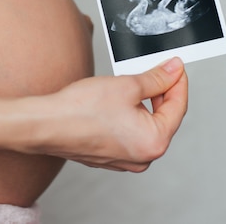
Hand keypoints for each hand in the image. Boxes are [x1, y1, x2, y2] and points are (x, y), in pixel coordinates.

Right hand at [38, 57, 187, 171]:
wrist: (47, 125)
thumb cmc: (80, 111)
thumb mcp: (127, 85)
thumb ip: (157, 78)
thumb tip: (173, 71)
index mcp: (154, 142)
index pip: (178, 107)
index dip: (178, 82)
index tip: (175, 66)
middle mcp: (143, 157)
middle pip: (164, 118)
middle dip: (161, 93)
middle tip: (156, 70)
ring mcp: (125, 160)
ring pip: (145, 125)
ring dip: (144, 104)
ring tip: (131, 84)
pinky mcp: (110, 156)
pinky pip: (129, 133)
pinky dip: (129, 116)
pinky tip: (118, 101)